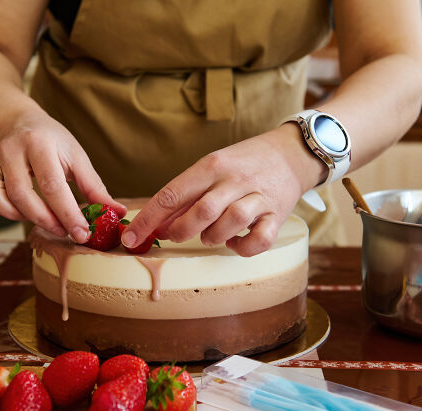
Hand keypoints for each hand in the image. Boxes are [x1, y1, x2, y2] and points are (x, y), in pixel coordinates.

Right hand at [0, 109, 125, 241]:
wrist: (17, 121)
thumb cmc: (52, 141)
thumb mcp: (76, 156)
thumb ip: (94, 187)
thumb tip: (117, 214)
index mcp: (39, 143)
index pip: (52, 185)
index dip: (68, 213)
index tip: (82, 232)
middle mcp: (11, 151)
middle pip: (21, 194)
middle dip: (45, 219)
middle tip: (64, 231)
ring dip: (18, 216)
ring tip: (41, 218)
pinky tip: (14, 211)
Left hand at [122, 124, 325, 255]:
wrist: (290, 153)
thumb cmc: (242, 164)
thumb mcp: (211, 167)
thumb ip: (186, 194)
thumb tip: (152, 222)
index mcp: (211, 165)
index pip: (172, 193)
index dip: (148, 219)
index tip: (131, 238)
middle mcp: (234, 180)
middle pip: (202, 210)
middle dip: (180, 230)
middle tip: (174, 236)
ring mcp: (258, 197)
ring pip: (230, 222)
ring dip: (212, 237)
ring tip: (208, 235)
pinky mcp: (277, 215)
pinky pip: (259, 239)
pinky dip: (242, 247)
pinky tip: (235, 241)